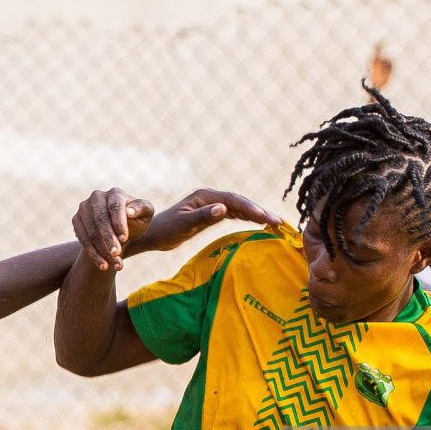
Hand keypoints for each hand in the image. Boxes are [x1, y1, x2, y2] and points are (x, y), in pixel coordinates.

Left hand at [128, 189, 280, 255]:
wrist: (151, 233)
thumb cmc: (165, 230)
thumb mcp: (183, 224)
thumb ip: (203, 216)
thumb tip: (224, 209)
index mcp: (205, 196)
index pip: (234, 201)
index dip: (251, 208)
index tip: (266, 217)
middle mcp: (210, 197)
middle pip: (240, 202)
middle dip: (260, 211)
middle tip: (279, 221)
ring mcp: (211, 204)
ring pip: (239, 207)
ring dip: (256, 214)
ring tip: (275, 223)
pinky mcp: (211, 214)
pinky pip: (233, 213)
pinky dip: (247, 217)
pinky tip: (258, 223)